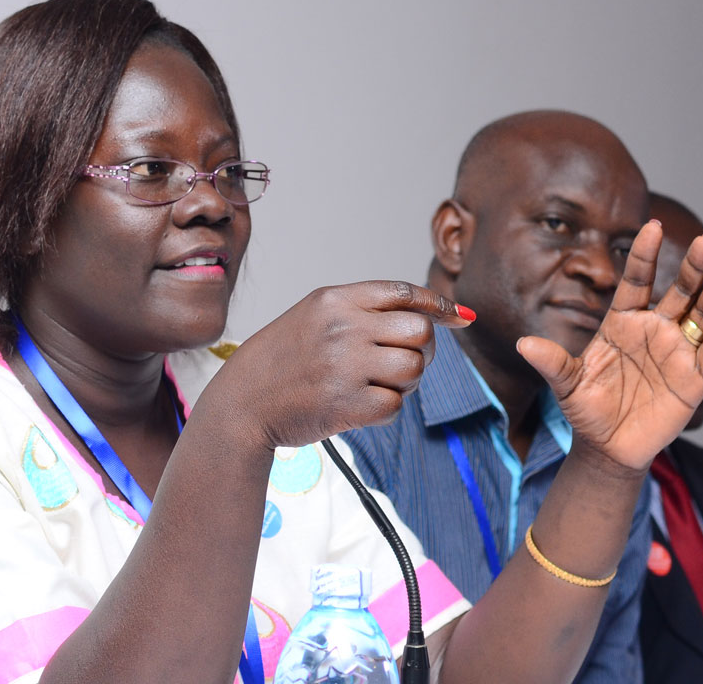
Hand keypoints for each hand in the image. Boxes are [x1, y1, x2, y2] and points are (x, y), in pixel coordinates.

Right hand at [201, 281, 471, 448]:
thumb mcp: (315, 316)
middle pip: (421, 331)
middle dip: (422, 350)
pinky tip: (360, 406)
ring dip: (406, 382)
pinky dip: (386, 409)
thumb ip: (367, 311)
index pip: (404, 292)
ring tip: (377, 385)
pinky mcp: (347, 404)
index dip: (439, 304)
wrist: (242, 403)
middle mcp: (342, 327)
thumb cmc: (284, 360)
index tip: (459, 317)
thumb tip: (437, 316)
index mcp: (335, 299)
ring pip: (415, 368)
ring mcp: (345, 366)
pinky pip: (396, 405)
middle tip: (400, 363)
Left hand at [518, 220, 702, 471]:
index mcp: (623, 322)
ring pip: (701, 316)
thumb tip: (523, 344)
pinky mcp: (694, 380)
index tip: (649, 224)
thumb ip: (552, 363)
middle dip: (693, 267)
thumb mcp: (566, 385)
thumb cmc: (587, 410)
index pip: (636, 281)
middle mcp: (654, 330)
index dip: (643, 254)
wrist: (607, 447)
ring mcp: (677, 352)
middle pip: (679, 292)